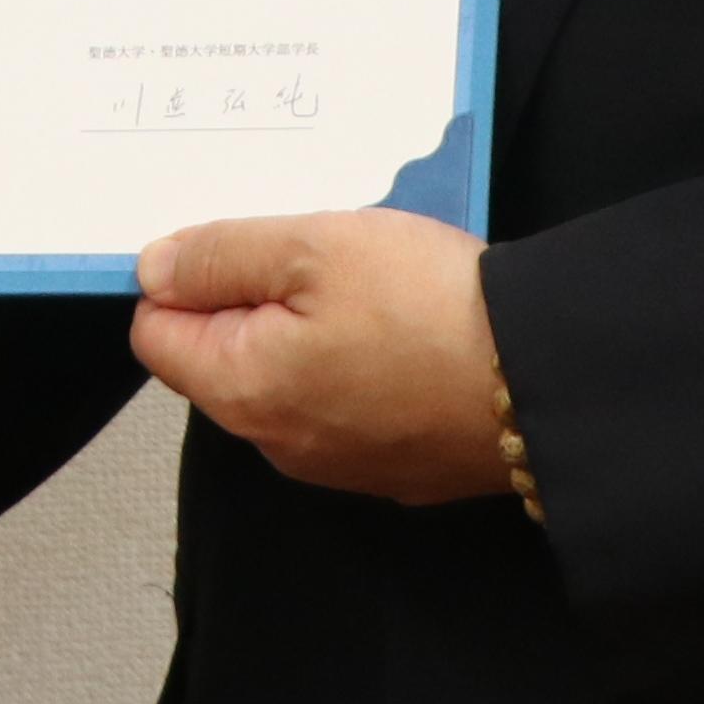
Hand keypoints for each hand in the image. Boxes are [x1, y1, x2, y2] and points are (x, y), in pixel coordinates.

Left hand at [127, 209, 511, 503]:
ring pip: (290, 373)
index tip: (240, 242)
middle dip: (254, 295)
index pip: (157, 334)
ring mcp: (340, 460)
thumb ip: (219, 257)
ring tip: (371, 279)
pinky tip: (406, 322)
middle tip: (317, 250)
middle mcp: (279, 443)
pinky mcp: (396, 462)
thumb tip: (153, 271)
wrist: (550, 383)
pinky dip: (360, 356)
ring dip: (312, 322)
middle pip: (224, 354)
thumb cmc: (429, 310)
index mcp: (243, 392)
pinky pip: (347, 395)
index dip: (186, 276)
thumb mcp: (310, 248)